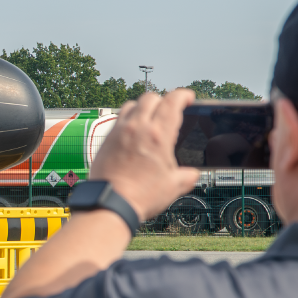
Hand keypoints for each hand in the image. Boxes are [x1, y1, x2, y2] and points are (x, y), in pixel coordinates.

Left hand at [89, 89, 199, 219]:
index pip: (172, 102)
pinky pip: (118, 118)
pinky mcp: (106, 139)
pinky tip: (132, 131)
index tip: (187, 97)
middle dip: (163, 100)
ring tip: (149, 119)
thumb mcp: (174, 186)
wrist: (110, 202)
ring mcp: (119, 131)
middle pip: (151, 98)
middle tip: (169, 110)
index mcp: (158, 135)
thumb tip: (191, 174)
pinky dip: (128, 118)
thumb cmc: (140, 195)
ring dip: (143, 107)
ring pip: (132, 104)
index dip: (182, 95)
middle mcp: (137, 127)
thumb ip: (187, 175)